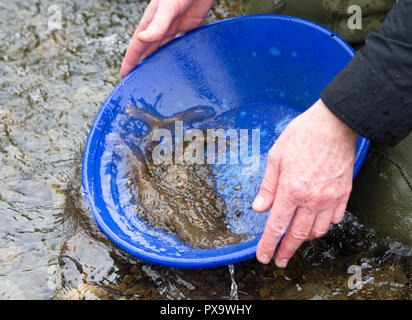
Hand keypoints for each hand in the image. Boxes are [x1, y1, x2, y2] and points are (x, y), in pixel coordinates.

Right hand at [120, 0, 214, 77]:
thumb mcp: (167, 7)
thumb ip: (156, 24)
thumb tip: (142, 39)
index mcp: (151, 23)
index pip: (137, 46)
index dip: (130, 61)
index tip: (124, 76)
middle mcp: (161, 27)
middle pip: (148, 51)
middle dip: (141, 66)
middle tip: (136, 83)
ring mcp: (174, 27)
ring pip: (163, 50)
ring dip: (158, 63)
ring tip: (154, 78)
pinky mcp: (189, 27)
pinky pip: (180, 44)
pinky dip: (177, 54)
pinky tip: (178, 63)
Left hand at [253, 99, 357, 266]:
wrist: (333, 124)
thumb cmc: (301, 136)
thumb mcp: (275, 158)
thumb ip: (267, 187)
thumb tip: (259, 208)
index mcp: (291, 190)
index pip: (276, 227)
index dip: (268, 245)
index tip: (263, 256)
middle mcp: (311, 199)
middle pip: (297, 235)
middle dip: (286, 252)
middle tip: (279, 260)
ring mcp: (330, 198)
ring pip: (317, 231)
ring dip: (304, 239)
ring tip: (295, 239)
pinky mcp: (343, 194)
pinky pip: (335, 219)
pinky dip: (324, 225)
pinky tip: (316, 222)